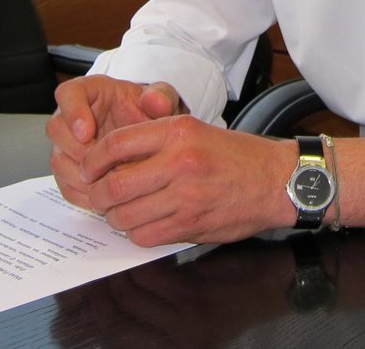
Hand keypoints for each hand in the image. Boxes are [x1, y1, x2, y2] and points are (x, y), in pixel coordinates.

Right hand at [47, 75, 183, 208]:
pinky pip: (65, 185)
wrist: (150, 139)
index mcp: (91, 92)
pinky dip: (84, 193)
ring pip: (58, 160)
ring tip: (112, 181)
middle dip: (79, 151)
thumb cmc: (149, 114)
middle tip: (104, 164)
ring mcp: (67, 145)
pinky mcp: (70, 170)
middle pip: (56, 129)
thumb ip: (160, 96)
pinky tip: (108, 196)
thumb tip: (153, 101)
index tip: (87, 132)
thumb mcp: (162, 100)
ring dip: (82, 176)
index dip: (72, 112)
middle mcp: (72, 117)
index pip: (68, 93)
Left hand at [78, 114, 296, 246]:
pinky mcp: (191, 224)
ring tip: (122, 210)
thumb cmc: (236, 155)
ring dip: (115, 216)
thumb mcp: (196, 129)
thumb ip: (156, 138)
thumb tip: (110, 157)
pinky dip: (137, 232)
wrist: (276, 181)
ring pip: (125, 215)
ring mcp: (186, 196)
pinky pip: (145, 235)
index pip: (116, 144)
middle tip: (98, 194)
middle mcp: (180, 162)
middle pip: (115, 185)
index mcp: (178, 132)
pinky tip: (144, 223)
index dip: (93, 160)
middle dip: (97, 194)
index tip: (88, 168)